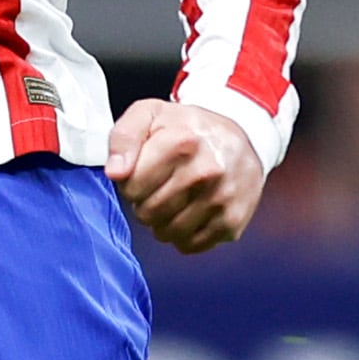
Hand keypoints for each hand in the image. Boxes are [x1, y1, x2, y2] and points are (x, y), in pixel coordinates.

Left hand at [107, 99, 265, 253]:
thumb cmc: (189, 129)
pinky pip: (191, 245)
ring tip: (173, 200)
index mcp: (183, 141)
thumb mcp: (150, 114)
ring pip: (168, 233)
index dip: (130, 183)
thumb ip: (124, 137)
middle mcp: (207, 171)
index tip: (142, 172)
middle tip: (158, 187)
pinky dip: (184, 236)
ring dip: (162, 222)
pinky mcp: (232, 221)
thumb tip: (116, 173)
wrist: (243, 139)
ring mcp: (222, 198)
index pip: (132, 187)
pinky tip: (189, 213)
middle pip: (148, 212)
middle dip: (145, 203)